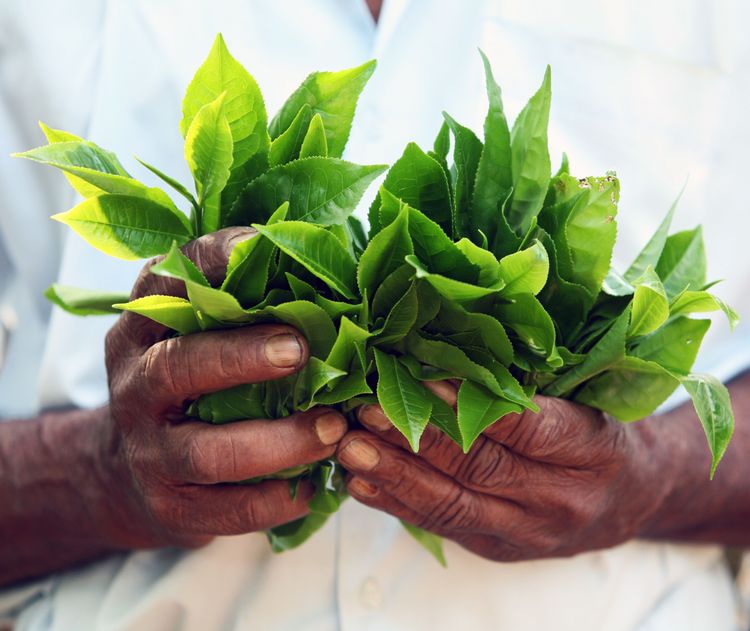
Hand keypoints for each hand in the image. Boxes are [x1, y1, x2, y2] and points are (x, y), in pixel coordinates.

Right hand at [97, 228, 346, 549]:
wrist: (127, 471)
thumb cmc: (190, 383)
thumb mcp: (195, 334)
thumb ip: (242, 302)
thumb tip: (331, 262)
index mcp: (145, 329)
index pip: (167, 283)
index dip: (212, 261)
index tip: (262, 246)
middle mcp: (137, 384)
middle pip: (179, 365)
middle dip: (241, 356)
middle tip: (300, 349)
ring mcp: (148, 449)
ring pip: (207, 450)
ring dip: (277, 441)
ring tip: (332, 429)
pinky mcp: (168, 504)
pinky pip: (224, 510)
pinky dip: (275, 500)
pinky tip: (314, 486)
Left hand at [337, 382, 668, 560]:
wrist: (633, 501)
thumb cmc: (604, 434)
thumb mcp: (588, 399)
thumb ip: (532, 383)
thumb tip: (452, 343)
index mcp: (592, 450)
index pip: (526, 427)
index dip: (469, 404)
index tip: (420, 377)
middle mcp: (561, 499)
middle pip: (480, 469)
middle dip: (417, 439)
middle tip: (366, 411)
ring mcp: (527, 532)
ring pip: (453, 505)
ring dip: (395, 475)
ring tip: (352, 447)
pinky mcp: (498, 548)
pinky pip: (442, 525)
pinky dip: (398, 504)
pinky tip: (361, 483)